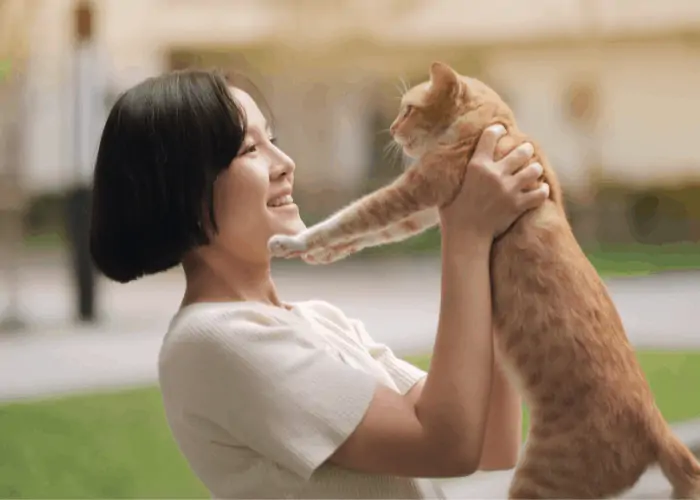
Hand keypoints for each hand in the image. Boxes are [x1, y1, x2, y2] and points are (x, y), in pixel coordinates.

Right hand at [439, 124, 549, 240]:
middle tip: (526, 150)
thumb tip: (450, 162)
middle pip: (520, 152)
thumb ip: (458, 172)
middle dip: (525, 149)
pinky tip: (541, 189)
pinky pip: (539, 193)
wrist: (465, 235)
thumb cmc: (453, 213)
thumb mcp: (450, 186)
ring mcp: (509, 190)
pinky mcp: (518, 205)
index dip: (497, 130)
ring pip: (534, 170)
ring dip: (535, 169)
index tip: (501, 129)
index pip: (490, 136)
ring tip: (534, 170)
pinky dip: (542, 191)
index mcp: (477, 166)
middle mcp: (495, 174)